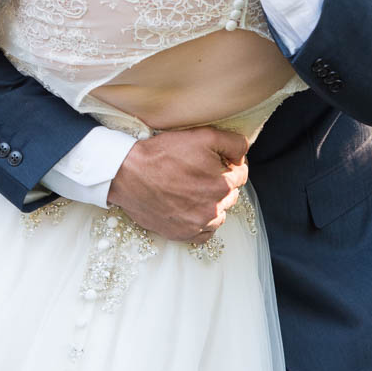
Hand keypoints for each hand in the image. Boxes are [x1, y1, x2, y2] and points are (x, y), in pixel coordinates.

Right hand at [108, 125, 249, 241]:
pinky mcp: (183, 234)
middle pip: (231, 194)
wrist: (128, 174)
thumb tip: (243, 157)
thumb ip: (233, 143)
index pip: (241, 174)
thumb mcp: (203, 136)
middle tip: (200, 173)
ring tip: (194, 191)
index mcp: (223, 183)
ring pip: (220, 215)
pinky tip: (192, 210)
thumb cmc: (163, 154)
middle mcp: (214, 207)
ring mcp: (198, 223)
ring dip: (213, 203)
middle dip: (220, 183)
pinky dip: (202, 224)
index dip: (229, 164)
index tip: (214, 161)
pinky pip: (205, 234)